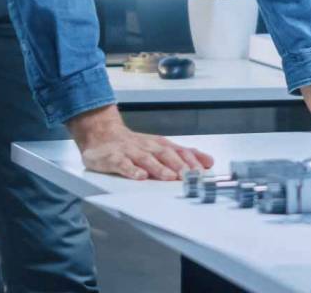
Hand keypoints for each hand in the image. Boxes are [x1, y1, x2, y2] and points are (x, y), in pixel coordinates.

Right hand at [67, 104, 213, 180]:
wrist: (102, 134)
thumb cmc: (134, 145)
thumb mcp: (160, 147)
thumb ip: (183, 155)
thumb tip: (208, 161)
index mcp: (160, 145)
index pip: (180, 151)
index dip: (192, 160)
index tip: (204, 170)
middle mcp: (147, 146)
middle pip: (166, 154)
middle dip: (179, 164)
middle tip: (190, 176)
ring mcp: (130, 152)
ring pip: (146, 159)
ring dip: (159, 168)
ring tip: (169, 177)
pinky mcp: (113, 158)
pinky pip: (123, 164)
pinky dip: (131, 170)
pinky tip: (139, 176)